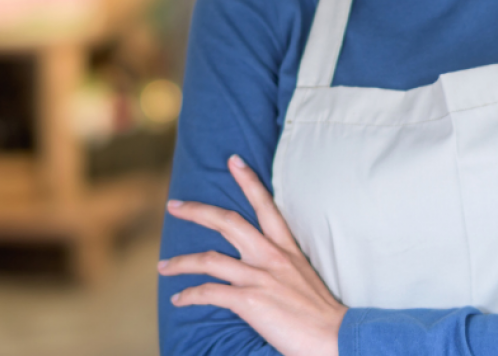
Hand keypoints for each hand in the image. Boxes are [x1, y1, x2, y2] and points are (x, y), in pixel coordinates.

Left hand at [158, 154, 346, 355]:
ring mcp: (259, 277)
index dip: (248, 180)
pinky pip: (209, 292)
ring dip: (181, 262)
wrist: (334, 337)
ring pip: (209, 259)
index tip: (234, 160)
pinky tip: (179, 299)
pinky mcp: (249, 300)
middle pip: (227, 221)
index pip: (266, 205)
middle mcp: (271, 256)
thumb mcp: (302, 277)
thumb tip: (261, 269)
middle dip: (197, 211)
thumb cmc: (320, 313)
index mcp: (286, 248)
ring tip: (163, 266)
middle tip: (174, 206)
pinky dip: (189, 295)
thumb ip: (280, 267)